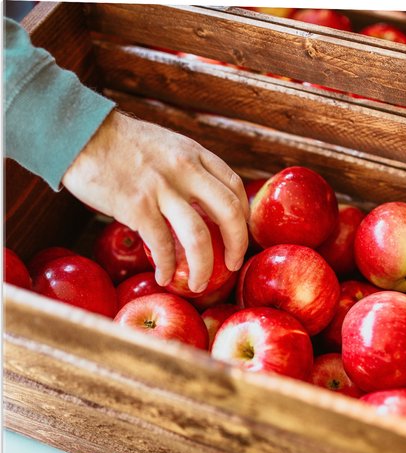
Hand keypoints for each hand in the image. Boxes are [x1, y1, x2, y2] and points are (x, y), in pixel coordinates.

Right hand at [62, 110, 248, 291]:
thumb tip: (203, 203)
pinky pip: (161, 246)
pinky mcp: (136, 206)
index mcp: (195, 155)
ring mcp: (161, 189)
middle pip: (229, 214)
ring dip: (203, 269)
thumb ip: (189, 170)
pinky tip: (164, 277)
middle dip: (237, 246)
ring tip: (199, 285)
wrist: (80, 132)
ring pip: (198, 238)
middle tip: (233, 265)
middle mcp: (185, 170)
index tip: (239, 234)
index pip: (235, 188)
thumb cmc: (124, 144)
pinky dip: (167, 267)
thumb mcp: (168, 147)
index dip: (243, 217)